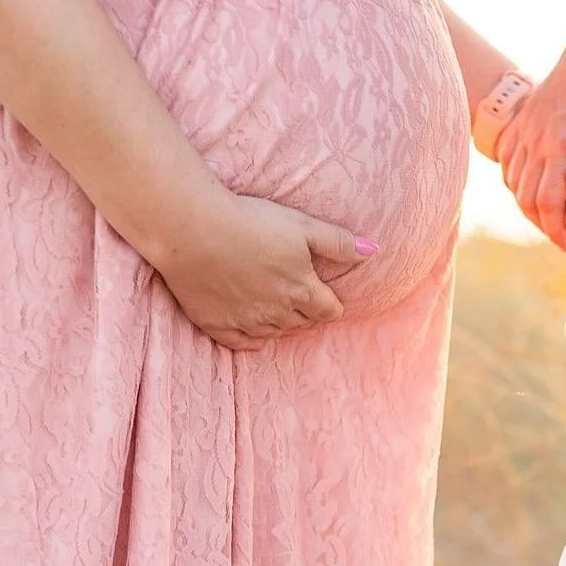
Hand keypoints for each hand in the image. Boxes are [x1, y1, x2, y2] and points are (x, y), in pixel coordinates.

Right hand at [152, 186, 368, 348]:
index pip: (329, 310)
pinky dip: (251, 336)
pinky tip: (250, 324)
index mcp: (303, 291)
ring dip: (279, 321)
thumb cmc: (250, 221)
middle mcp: (278, 314)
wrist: (192, 229)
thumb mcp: (302, 225)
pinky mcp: (217, 326)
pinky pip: (243, 344)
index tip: (323, 295)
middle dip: (305, 311)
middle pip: (303, 323)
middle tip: (295, 294)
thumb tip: (374, 251)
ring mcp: (247, 323)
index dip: (329, 302)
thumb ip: (338, 242)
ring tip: (272, 303)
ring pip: (275, 333)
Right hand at [498, 37, 565, 249]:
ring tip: (544, 217)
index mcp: (561, 144)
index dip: (555, 230)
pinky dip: (516, 177)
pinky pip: (509, 157)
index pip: (547, 203)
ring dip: (526, 202)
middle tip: (556, 236)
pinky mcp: (526, 115)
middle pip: (525, 198)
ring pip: (514, 179)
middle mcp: (537, 138)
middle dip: (539, 223)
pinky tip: (527, 186)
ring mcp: (527, 125)